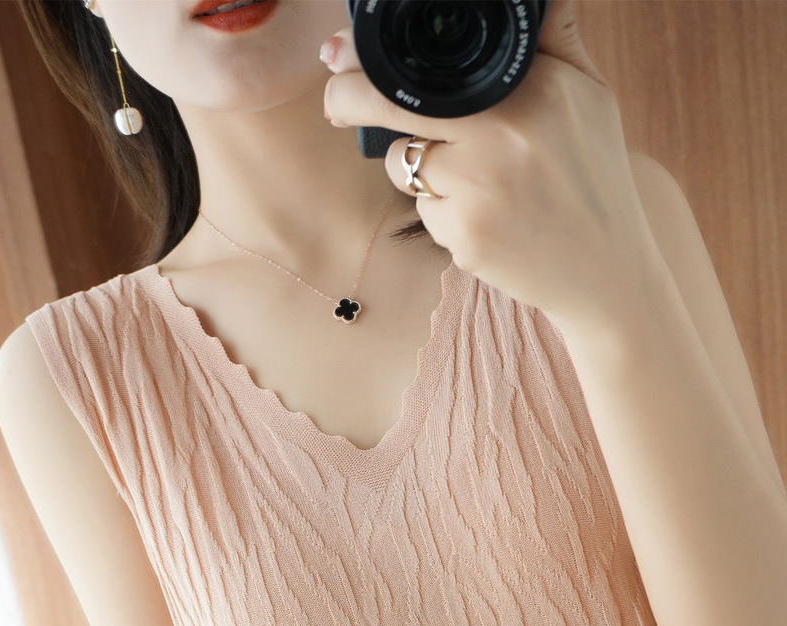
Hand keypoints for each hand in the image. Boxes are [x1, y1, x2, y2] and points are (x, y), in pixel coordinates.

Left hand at [321, 0, 656, 329]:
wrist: (606, 271)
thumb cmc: (594, 179)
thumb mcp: (590, 96)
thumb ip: (556, 37)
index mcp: (532, 89)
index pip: (432, 63)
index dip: (372, 55)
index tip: (341, 51)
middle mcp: (501, 135)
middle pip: (389, 103)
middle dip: (347, 98)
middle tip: (335, 102)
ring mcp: (478, 189)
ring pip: (401, 162)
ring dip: (416, 166)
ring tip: (474, 180)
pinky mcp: (463, 236)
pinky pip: (422, 209)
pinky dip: (441, 211)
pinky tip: (485, 218)